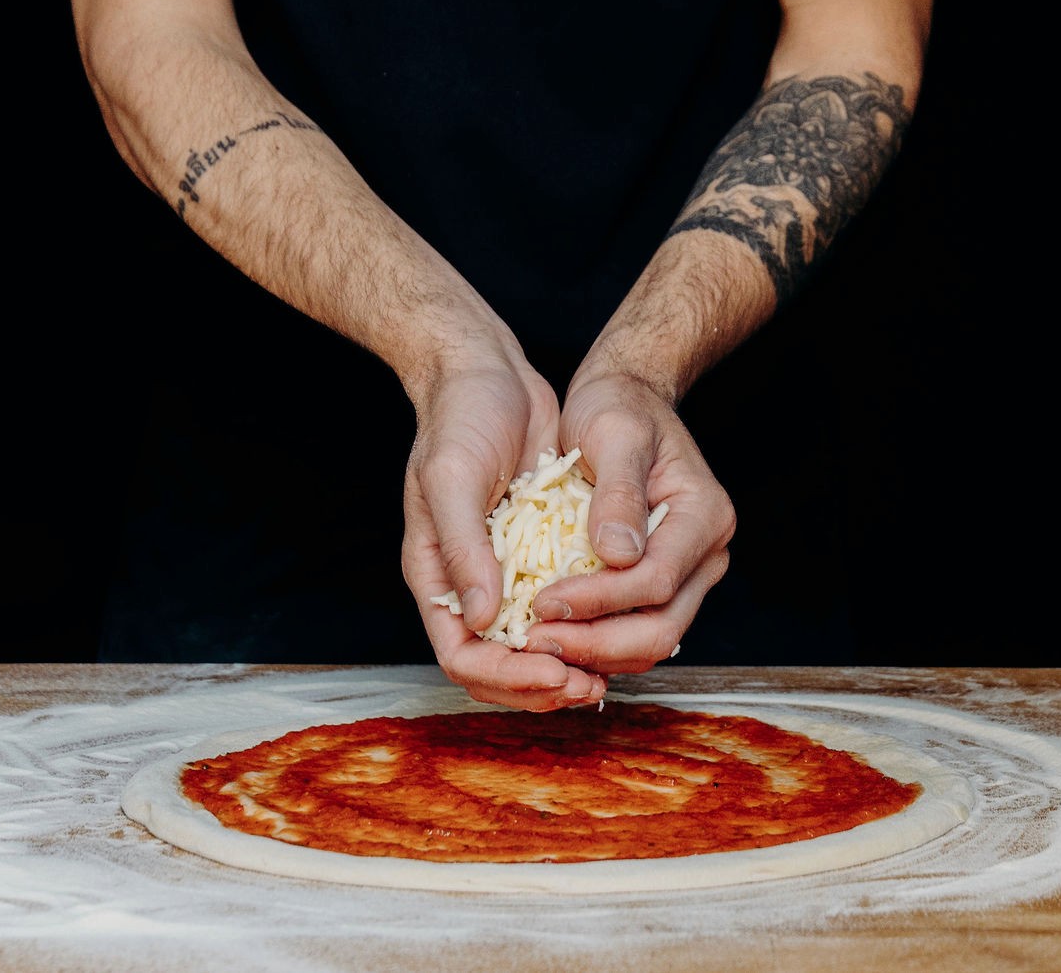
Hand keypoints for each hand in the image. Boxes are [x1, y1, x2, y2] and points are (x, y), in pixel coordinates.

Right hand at [400, 341, 607, 709]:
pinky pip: (565, 609)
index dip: (507, 677)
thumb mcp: (450, 477)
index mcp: (438, 578)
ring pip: (535, 646)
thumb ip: (464, 548)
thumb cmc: (457, 418)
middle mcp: (473, 585)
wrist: (489, 373)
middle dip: (543, 685)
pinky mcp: (544, 553)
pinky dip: (588, 628)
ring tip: (608, 670)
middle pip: (500, 667)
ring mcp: (510, 572)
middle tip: (590, 686)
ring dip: (570, 664)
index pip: (463, 657)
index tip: (556, 670)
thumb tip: (486, 619)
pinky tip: (622, 627)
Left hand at [529, 371, 735, 674]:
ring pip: (650, 641)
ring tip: (538, 646)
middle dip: (596, 642)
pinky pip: (633, 631)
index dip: (600, 600)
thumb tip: (618, 555)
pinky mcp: (660, 586)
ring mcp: (688, 575)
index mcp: (704, 515)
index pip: (657, 580)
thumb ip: (619, 492)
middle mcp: (707, 553)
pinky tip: (553, 636)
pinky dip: (595, 643)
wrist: (624, 399)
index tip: (544, 602)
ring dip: (594, 652)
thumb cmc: (618, 407)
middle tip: (537, 642)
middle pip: (662, 627)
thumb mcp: (614, 433)